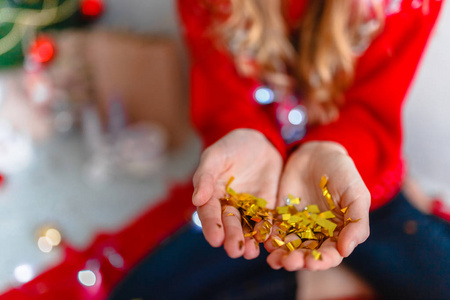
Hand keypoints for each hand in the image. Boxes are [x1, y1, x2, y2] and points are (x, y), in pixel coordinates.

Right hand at [193, 129, 282, 259]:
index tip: (215, 239)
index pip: (210, 213)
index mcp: (212, 194)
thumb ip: (206, 176)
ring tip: (250, 253)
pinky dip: (268, 231)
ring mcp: (249, 206)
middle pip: (229, 224)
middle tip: (234, 252)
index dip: (212, 226)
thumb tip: (196, 199)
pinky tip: (270, 241)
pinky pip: (268, 219)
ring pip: (248, 226)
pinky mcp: (268, 205)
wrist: (260, 139)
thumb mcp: (216, 156)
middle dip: (231, 238)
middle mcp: (229, 204)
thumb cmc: (232, 145)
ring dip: (249, 241)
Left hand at [265, 141, 369, 270]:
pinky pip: (273, 229)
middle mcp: (315, 234)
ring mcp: (296, 225)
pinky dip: (268, 237)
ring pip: (287, 246)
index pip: (329, 254)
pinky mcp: (280, 214)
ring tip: (274, 260)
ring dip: (280, 255)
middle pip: (306, 254)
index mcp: (337, 234)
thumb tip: (346, 251)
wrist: (318, 153)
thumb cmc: (343, 174)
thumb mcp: (356, 195)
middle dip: (297, 261)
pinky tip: (264, 241)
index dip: (321, 261)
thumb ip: (356, 222)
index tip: (312, 263)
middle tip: (289, 262)